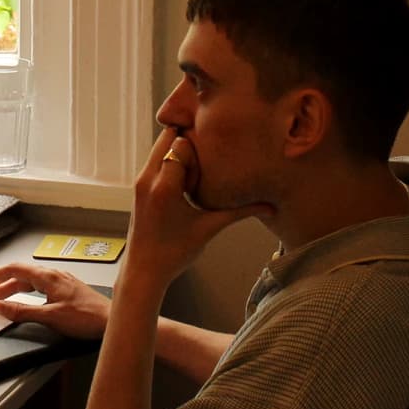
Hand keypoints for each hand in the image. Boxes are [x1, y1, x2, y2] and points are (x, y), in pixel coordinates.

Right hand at [0, 262, 110, 338]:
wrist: (112, 322)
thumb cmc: (87, 318)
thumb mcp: (50, 317)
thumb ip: (22, 311)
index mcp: (48, 277)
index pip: (13, 271)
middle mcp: (53, 276)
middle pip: (18, 278)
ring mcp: (60, 283)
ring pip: (28, 284)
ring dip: (10, 292)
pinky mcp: (65, 292)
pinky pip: (38, 289)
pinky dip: (24, 295)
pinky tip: (22, 302)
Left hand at [125, 127, 270, 288]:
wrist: (144, 271)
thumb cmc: (176, 252)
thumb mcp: (210, 228)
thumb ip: (239, 212)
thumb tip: (270, 207)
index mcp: (164, 186)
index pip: (179, 144)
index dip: (197, 146)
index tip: (212, 158)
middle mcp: (148, 179)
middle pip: (166, 137)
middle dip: (187, 142)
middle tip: (207, 157)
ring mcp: (140, 182)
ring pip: (158, 148)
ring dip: (177, 152)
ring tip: (198, 170)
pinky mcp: (138, 187)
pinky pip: (154, 161)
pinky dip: (169, 162)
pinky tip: (185, 180)